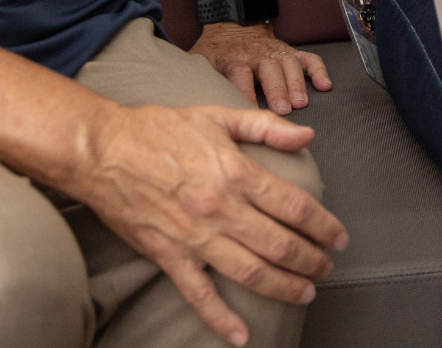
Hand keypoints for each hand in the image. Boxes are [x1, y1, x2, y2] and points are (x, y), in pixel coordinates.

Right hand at [73, 102, 347, 345]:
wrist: (102, 150)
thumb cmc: (159, 129)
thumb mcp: (218, 115)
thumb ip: (266, 126)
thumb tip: (307, 134)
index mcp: (237, 173)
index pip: (295, 207)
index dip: (324, 226)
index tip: (339, 237)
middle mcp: (221, 209)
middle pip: (281, 244)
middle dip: (312, 260)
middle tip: (327, 267)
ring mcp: (195, 237)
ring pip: (251, 272)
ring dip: (284, 287)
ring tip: (305, 292)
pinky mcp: (169, 255)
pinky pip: (199, 294)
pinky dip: (220, 318)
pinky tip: (240, 336)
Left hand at [192, 23, 332, 114]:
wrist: (233, 24)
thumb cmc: (217, 52)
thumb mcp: (198, 61)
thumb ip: (193, 77)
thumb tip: (182, 95)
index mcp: (233, 60)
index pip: (239, 75)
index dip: (245, 92)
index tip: (250, 110)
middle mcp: (257, 55)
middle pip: (268, 71)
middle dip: (277, 90)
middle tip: (283, 109)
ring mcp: (276, 52)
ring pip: (289, 65)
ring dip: (296, 83)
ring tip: (301, 102)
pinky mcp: (290, 52)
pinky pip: (308, 59)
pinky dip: (318, 71)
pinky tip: (325, 85)